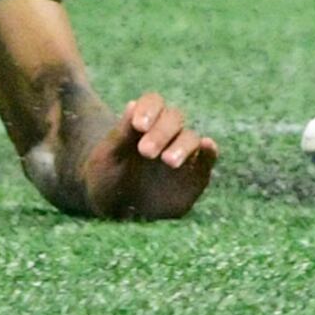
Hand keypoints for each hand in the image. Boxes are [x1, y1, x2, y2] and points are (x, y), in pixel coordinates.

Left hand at [80, 92, 217, 220]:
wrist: (113, 212)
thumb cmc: (105, 178)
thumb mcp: (107, 156)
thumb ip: (121, 133)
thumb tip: (133, 103)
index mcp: (141, 123)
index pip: (154, 102)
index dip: (149, 109)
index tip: (138, 126)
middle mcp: (164, 135)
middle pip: (174, 118)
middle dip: (161, 132)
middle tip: (145, 152)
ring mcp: (182, 154)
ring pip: (191, 137)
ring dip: (182, 145)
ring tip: (167, 162)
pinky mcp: (195, 176)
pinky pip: (207, 161)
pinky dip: (209, 152)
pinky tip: (207, 146)